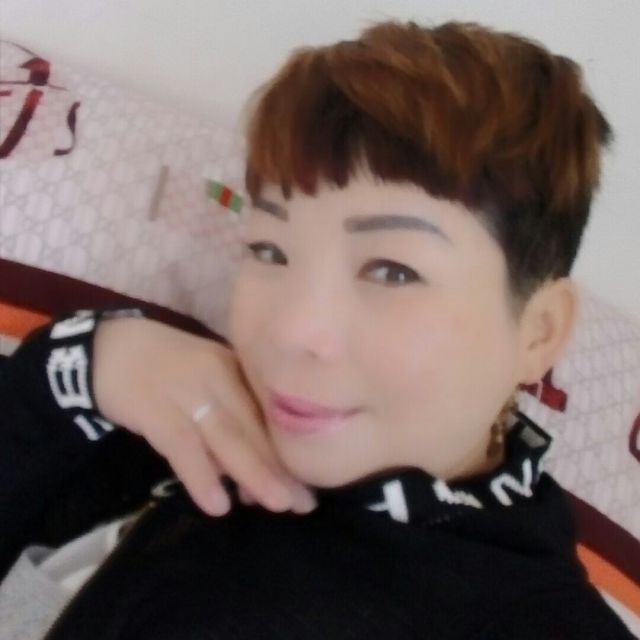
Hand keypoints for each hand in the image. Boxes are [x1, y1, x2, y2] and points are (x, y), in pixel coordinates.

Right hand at [92, 316, 316, 516]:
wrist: (108, 345)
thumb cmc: (166, 368)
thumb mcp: (205, 383)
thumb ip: (227, 421)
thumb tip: (248, 478)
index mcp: (234, 369)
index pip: (267, 414)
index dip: (288, 451)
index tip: (310, 484)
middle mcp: (217, 377)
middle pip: (253, 427)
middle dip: (281, 467)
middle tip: (305, 503)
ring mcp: (185, 391)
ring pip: (226, 436)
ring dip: (254, 471)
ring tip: (278, 504)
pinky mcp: (152, 408)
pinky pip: (182, 445)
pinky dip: (200, 475)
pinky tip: (216, 504)